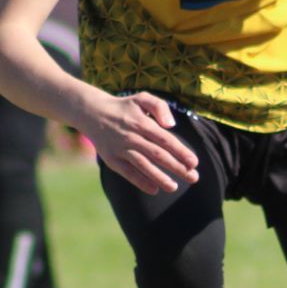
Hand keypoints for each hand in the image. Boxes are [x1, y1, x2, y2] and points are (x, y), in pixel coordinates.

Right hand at [78, 91, 200, 193]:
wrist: (92, 113)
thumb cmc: (125, 107)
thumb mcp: (142, 98)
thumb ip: (159, 107)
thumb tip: (171, 125)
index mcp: (141, 122)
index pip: (165, 139)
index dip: (180, 151)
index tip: (194, 162)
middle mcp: (131, 136)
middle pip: (158, 154)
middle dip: (176, 167)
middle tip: (193, 177)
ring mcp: (121, 149)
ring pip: (143, 165)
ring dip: (159, 177)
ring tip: (174, 187)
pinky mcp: (112, 160)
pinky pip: (128, 173)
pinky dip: (140, 182)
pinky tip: (154, 189)